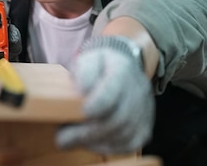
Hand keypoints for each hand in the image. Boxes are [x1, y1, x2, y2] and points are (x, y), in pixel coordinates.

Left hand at [56, 36, 154, 153]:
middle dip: (88, 132)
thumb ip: (83, 72)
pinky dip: (107, 148)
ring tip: (71, 140)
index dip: (98, 104)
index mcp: (122, 69)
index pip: (114, 90)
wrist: (122, 70)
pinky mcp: (144, 128)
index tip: (82, 112)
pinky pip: (128, 144)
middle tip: (62, 138)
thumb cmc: (98, 67)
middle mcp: (138, 91)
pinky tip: (89, 143)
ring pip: (123, 135)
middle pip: (118, 118)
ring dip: (94, 142)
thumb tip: (82, 92)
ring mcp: (144, 111)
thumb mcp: (87, 59)